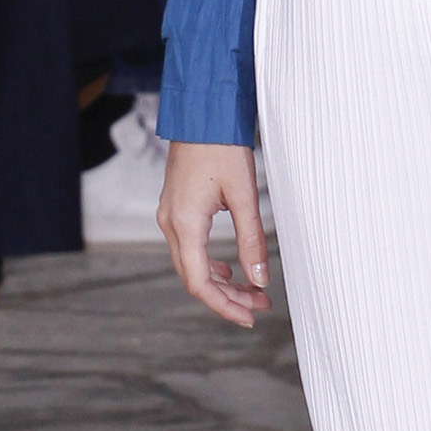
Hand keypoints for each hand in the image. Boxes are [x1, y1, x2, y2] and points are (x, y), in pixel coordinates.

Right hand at [159, 141, 268, 325]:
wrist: (202, 113)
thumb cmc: (222, 147)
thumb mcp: (245, 195)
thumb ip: (252, 240)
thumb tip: (261, 278)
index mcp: (185, 223)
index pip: (199, 282)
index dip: (223, 306)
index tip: (249, 317)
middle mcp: (170, 223)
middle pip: (194, 278)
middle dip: (227, 297)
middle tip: (260, 305)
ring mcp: (170, 215)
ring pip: (191, 264)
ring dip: (221, 281)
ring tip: (252, 289)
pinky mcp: (176, 208)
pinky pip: (188, 248)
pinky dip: (210, 263)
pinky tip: (232, 267)